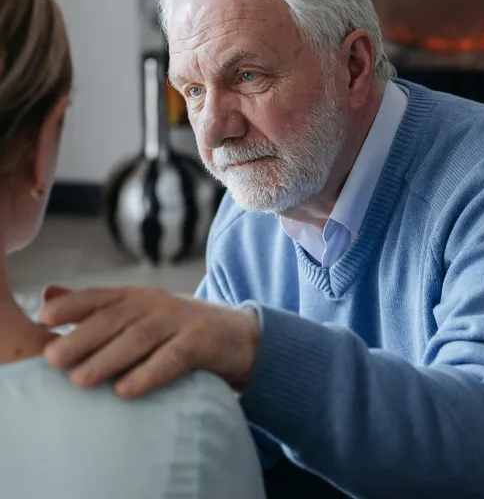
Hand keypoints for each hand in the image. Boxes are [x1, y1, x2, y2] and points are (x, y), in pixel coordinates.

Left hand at [39, 286, 259, 397]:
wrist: (238, 336)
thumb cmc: (177, 329)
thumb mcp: (137, 314)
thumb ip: (95, 307)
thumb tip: (48, 296)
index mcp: (136, 297)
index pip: (100, 297)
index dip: (72, 305)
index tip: (43, 317)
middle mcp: (156, 303)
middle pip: (115, 318)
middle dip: (82, 337)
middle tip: (52, 358)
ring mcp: (180, 319)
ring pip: (140, 337)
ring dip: (109, 357)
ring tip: (80, 379)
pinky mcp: (202, 341)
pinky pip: (174, 357)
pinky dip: (149, 373)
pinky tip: (126, 391)